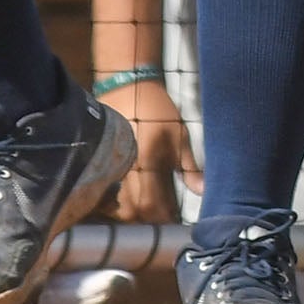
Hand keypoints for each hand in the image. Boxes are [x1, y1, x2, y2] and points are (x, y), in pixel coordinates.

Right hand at [104, 77, 201, 221]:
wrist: (128, 84)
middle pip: (129, 211)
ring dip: (128, 212)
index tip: (172, 218)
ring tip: (143, 206)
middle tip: (159, 214)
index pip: (149, 205)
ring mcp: (108, 164)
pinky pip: (101, 191)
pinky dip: (111, 201)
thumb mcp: (179, 134)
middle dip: (144, 219)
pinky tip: (124, 196)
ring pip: (113, 205)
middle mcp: (124, 167)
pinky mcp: (99, 161)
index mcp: (147, 161)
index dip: (161, 218)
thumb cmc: (158, 109)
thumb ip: (190, 167)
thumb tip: (204, 191)